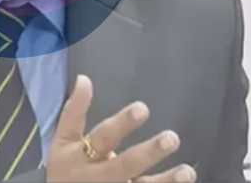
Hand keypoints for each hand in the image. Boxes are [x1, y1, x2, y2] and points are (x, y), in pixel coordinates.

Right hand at [46, 75, 196, 182]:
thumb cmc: (65, 170)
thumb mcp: (63, 141)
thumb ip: (74, 111)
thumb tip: (84, 78)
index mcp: (80, 156)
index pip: (102, 138)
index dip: (122, 124)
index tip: (142, 108)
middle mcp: (98, 177)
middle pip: (125, 166)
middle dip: (148, 153)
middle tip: (171, 138)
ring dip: (165, 181)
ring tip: (188, 171)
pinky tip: (185, 182)